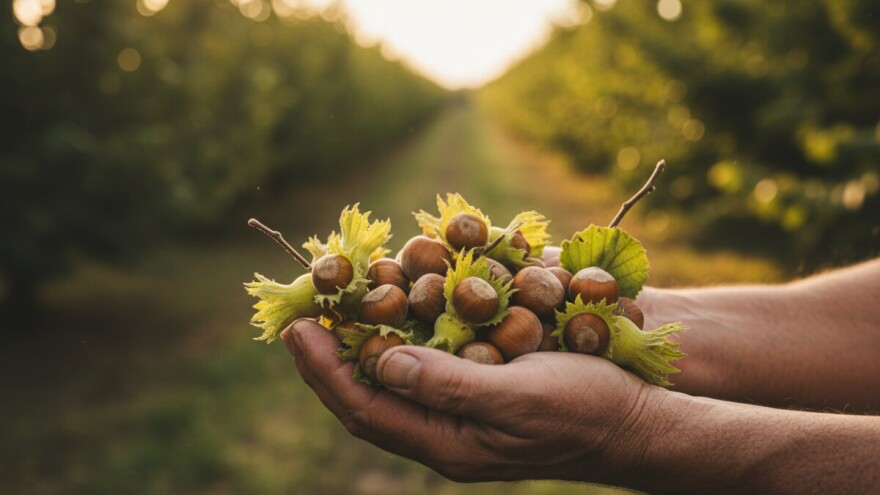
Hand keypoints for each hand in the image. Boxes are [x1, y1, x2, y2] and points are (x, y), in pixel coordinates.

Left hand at [281, 318, 658, 483]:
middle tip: (298, 318)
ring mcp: (460, 416)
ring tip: (329, 315)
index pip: (365, 408)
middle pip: (367, 399)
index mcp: (447, 443)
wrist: (635, 421)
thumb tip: (381, 359)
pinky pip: (422, 372)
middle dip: (328, 360)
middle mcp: (444, 433)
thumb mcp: (518, 395)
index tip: (296, 328)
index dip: (325, 370)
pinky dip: (397, 342)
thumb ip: (449, 382)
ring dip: (357, 350)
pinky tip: (390, 316)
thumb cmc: (585, 407)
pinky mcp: (478, 393)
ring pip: (391, 385)